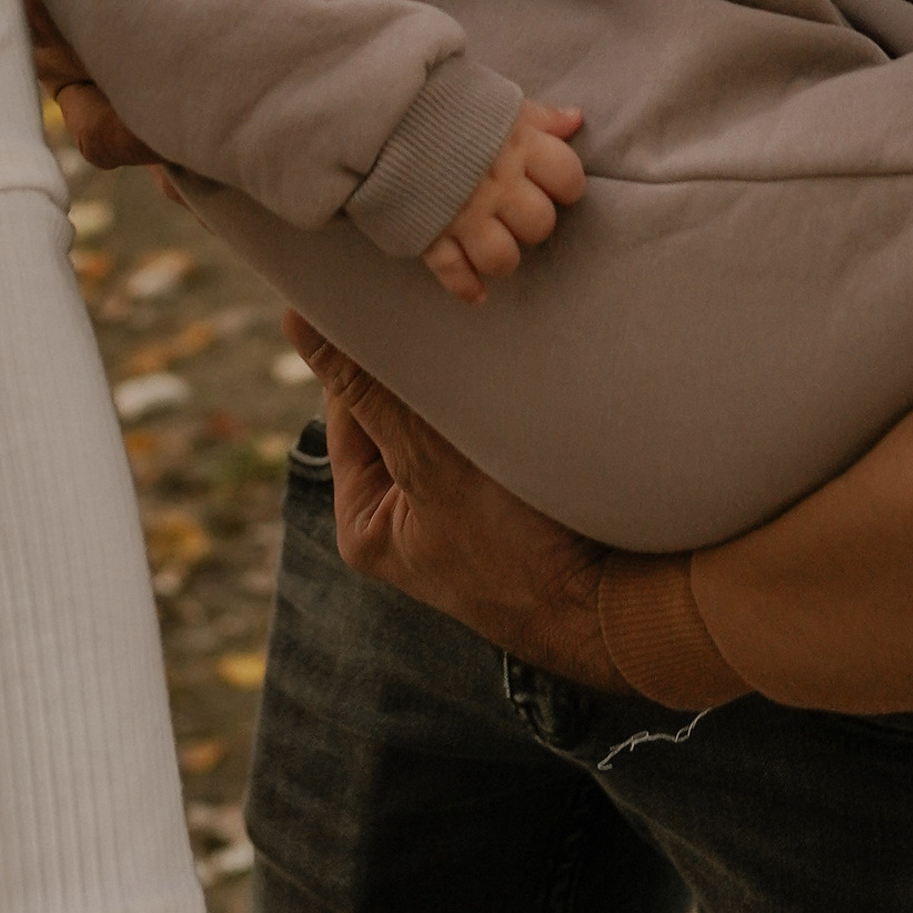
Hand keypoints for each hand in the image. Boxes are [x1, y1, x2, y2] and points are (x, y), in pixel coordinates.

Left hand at [286, 316, 618, 686]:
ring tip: (488, 359)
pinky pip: (487, 439)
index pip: (347, 410)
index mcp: (364, 522)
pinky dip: (498, 411)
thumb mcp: (429, 463)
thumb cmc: (515, 550)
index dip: (370, 357)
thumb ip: (367, 393)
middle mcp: (405, 520)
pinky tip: (519, 387)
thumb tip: (298, 325)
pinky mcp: (506, 505)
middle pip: (397, 415)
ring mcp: (457, 516)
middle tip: (447, 327)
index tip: (394, 306)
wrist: (614, 607)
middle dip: (423, 374)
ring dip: (465, 391)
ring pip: (447, 422)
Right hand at [422, 99, 586, 303]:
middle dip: (533, 223)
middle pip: (539, 225)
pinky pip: (454, 274)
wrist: (379, 109)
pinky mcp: (429, 233)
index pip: (568, 178)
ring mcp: (463, 214)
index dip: (566, 186)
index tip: (554, 185)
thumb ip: (538, 117)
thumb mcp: (496, 101)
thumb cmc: (443, 101)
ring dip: (503, 258)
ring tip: (495, 247)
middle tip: (517, 213)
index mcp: (517, 147)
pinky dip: (467, 288)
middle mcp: (496, 185)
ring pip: (503, 258)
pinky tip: (477, 294)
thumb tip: (575, 119)